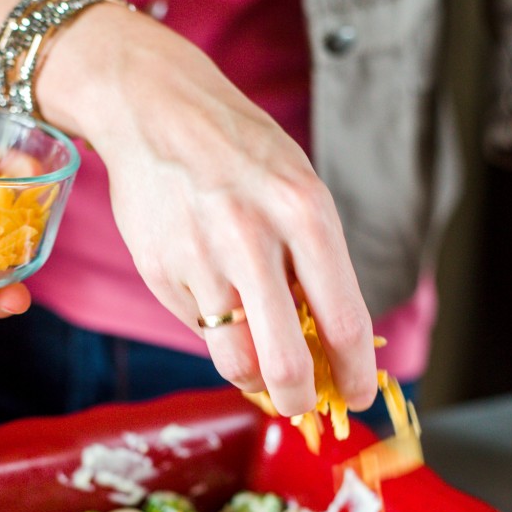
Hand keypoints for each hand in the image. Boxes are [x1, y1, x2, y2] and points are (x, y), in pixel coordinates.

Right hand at [40, 9, 377, 417]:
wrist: (154, 108)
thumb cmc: (239, 150)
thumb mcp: (297, 188)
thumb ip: (313, 261)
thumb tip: (326, 342)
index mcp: (304, 211)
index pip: (343, 320)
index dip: (356, 373)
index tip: (357, 396)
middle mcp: (252, 238)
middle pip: (285, 361)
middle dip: (301, 399)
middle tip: (304, 404)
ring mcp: (200, 258)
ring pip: (235, 360)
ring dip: (253, 379)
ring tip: (259, 365)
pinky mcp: (161, 272)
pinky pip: (199, 329)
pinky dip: (216, 329)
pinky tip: (215, 294)